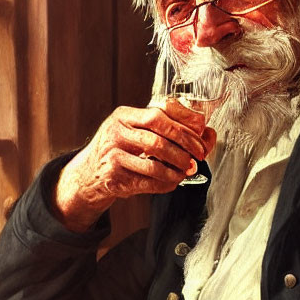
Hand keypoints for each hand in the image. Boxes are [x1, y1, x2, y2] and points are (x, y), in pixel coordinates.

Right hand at [52, 101, 216, 231]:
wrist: (90, 173)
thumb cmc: (122, 148)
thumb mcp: (139, 130)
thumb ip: (172, 128)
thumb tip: (209, 133)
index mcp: (125, 115)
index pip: (160, 116)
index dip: (185, 130)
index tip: (200, 142)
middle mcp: (116, 132)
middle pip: (158, 140)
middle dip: (184, 151)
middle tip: (197, 159)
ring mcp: (112, 155)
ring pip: (154, 164)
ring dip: (176, 170)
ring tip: (185, 171)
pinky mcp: (114, 177)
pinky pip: (147, 182)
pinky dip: (165, 184)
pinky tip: (171, 181)